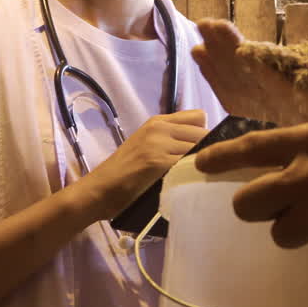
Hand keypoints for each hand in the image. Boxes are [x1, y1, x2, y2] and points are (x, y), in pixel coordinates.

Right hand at [84, 109, 207, 218]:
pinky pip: (188, 164)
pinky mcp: (157, 161)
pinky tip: (187, 184)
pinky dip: (192, 174)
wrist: (99, 190)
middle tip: (203, 169)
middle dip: (208, 151)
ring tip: (195, 178)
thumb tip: (206, 146)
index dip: (205, 133)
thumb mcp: (148, 146)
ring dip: (202, 164)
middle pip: (205, 133)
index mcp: (158, 121)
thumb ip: (171, 140)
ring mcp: (157, 143)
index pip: (199, 116)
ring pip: (200, 149)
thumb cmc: (125, 174)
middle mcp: (159, 127)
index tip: (202, 151)